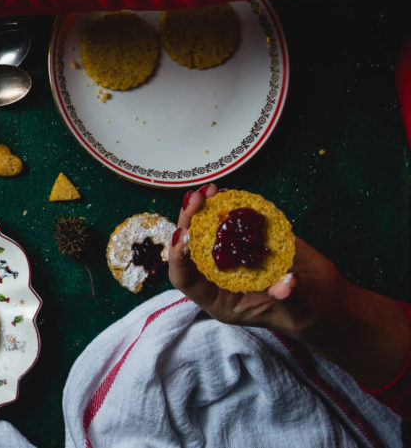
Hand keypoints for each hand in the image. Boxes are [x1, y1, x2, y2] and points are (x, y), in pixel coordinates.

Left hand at [168, 183, 342, 337]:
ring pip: (205, 230)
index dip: (180, 259)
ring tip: (208, 191)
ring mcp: (231, 254)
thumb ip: (289, 298)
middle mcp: (217, 274)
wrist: (325, 298)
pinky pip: (230, 220)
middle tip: (195, 201)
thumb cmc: (307, 314)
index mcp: (218, 298)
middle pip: (190, 247)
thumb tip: (287, 285)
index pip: (186, 279)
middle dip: (188, 223)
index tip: (185, 239)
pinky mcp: (247, 238)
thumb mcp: (299, 311)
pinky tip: (227, 193)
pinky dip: (227, 205)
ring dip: (203, 208)